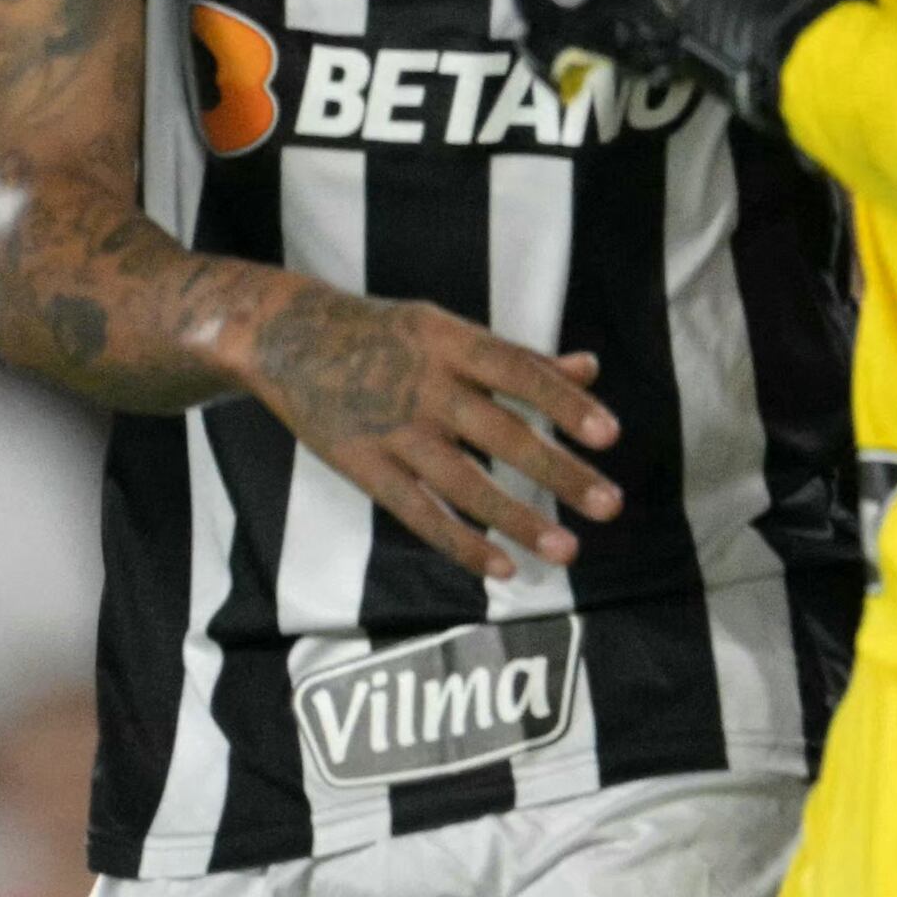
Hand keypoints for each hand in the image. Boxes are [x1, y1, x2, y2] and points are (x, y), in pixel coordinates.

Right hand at [228, 276, 620, 583]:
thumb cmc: (385, 333)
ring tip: (567, 550)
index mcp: (450, 343)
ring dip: (518, 519)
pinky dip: (459, 543)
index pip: (518, 372)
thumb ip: (520, 355)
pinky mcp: (361, 466)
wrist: (286, 338)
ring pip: (463, 483)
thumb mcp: (447, 328)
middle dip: (558, 472)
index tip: (610, 435)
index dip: (564, 403)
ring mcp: (391, 430)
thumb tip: (591, 368)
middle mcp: (424, 386)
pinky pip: (418, 513)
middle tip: (610, 505)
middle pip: (501, 434)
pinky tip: (502, 567)